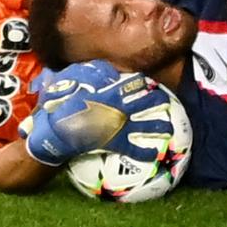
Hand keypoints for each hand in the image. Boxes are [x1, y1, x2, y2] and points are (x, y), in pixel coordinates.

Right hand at [19, 67, 173, 165]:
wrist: (56, 129)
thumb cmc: (62, 103)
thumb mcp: (73, 79)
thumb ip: (92, 74)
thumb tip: (107, 72)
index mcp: (111, 91)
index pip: (134, 82)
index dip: (142, 82)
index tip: (146, 83)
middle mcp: (120, 108)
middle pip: (146, 102)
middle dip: (158, 101)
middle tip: (166, 100)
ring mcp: (119, 126)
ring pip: (145, 126)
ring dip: (159, 126)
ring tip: (169, 128)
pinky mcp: (115, 142)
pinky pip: (133, 149)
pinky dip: (145, 152)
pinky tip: (155, 155)